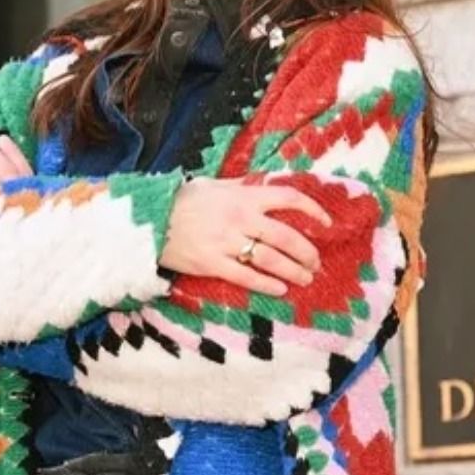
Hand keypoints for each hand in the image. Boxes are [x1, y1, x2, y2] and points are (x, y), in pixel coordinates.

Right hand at [160, 177, 332, 296]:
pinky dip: (267, 285)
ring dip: (293, 271)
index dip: (313, 210)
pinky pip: (246, 277)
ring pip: (271, 260)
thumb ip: (244, 187)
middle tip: (316, 262)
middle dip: (307, 252)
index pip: (289, 199)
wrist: (147, 220)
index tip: (327, 222)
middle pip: (286, 237)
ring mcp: (227, 243)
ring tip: (306, 278)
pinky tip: (280, 289)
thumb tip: (270, 186)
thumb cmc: (183, 200)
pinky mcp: (212, 264)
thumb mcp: (216, 185)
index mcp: (244, 196)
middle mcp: (240, 219)